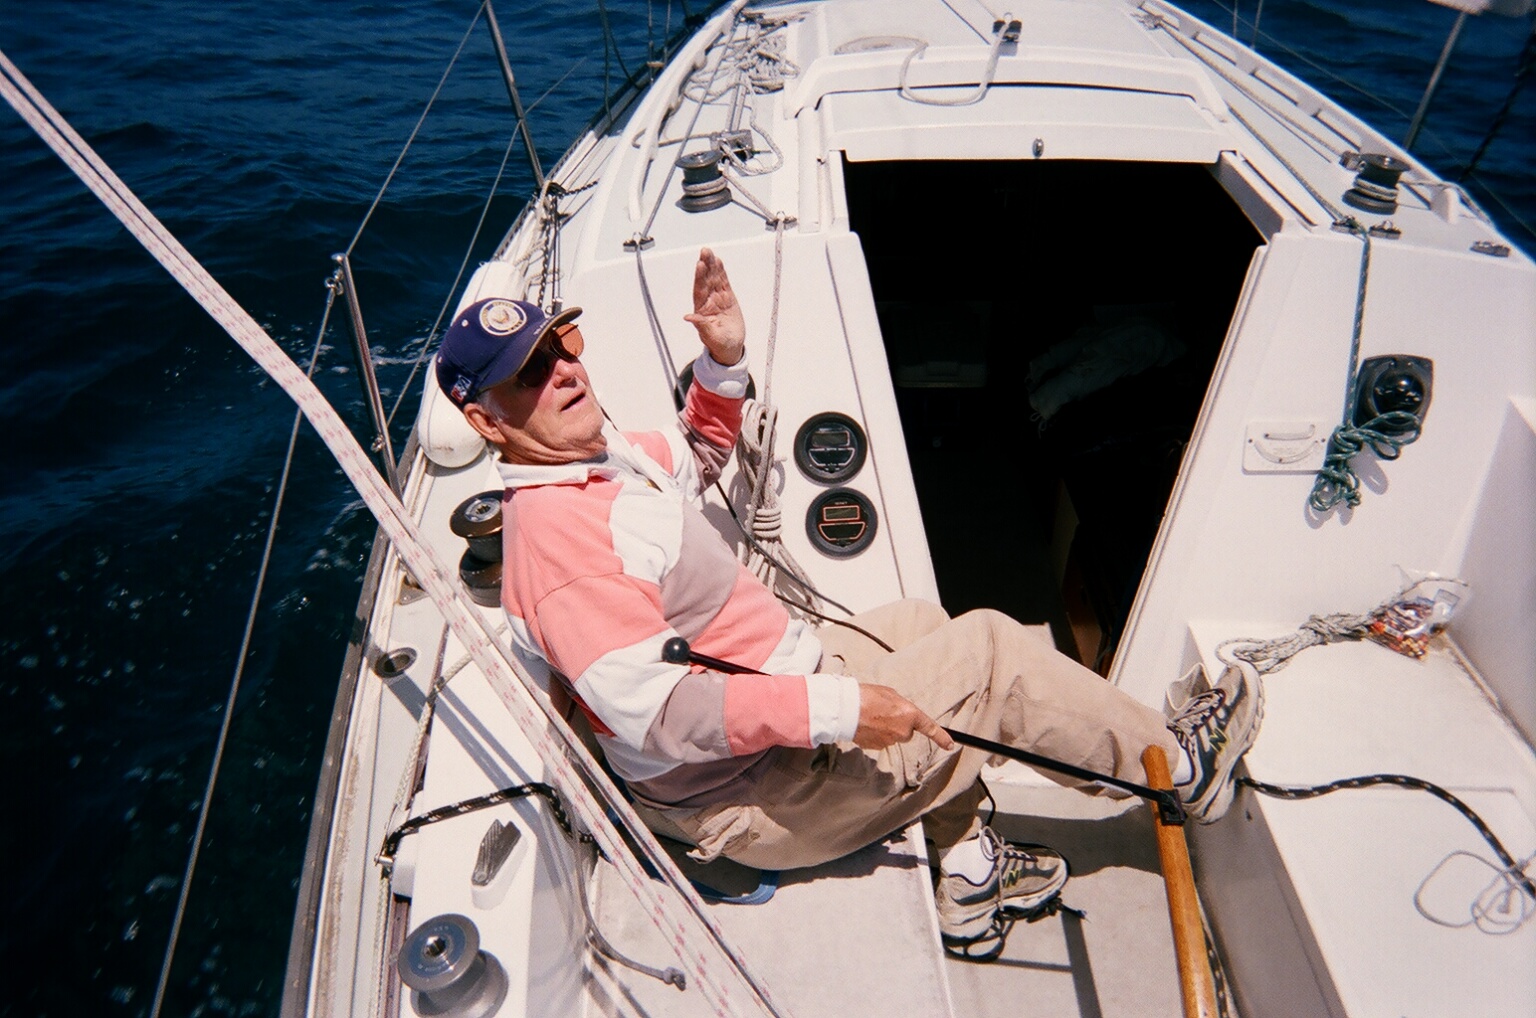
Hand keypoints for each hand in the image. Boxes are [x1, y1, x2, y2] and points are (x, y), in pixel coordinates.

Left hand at [682, 247, 745, 365]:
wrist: (731, 347)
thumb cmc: (719, 344)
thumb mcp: (711, 337)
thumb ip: (700, 326)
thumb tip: (687, 317)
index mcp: (701, 310)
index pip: (699, 290)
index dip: (700, 278)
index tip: (700, 265)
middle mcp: (707, 302)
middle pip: (706, 281)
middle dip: (705, 265)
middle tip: (705, 251)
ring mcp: (717, 299)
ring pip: (714, 279)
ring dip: (712, 266)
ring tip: (710, 252)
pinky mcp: (727, 298)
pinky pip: (723, 283)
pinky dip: (721, 272)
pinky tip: (719, 262)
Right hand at [852, 684, 955, 751]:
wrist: (845, 709)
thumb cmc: (867, 696)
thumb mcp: (890, 694)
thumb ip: (901, 706)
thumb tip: (900, 715)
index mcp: (909, 715)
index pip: (930, 728)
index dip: (941, 737)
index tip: (950, 745)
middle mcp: (903, 731)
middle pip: (907, 732)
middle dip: (899, 724)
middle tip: (884, 711)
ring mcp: (890, 741)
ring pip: (893, 737)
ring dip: (885, 728)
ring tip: (872, 715)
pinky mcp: (876, 747)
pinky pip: (880, 740)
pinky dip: (875, 734)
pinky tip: (866, 724)